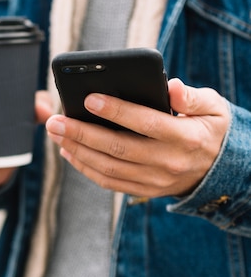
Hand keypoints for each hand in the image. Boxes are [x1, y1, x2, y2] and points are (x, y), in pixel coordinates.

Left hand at [45, 78, 230, 197]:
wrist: (221, 170)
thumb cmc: (209, 128)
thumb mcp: (213, 107)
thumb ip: (192, 96)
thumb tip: (172, 86)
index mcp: (184, 137)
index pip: (145, 123)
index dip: (116, 111)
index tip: (89, 99)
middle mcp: (167, 162)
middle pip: (117, 148)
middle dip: (81, 133)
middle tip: (55, 119)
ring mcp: (154, 180)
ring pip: (108, 167)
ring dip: (76, 149)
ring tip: (55, 132)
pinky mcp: (144, 190)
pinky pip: (109, 182)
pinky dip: (84, 168)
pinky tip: (67, 151)